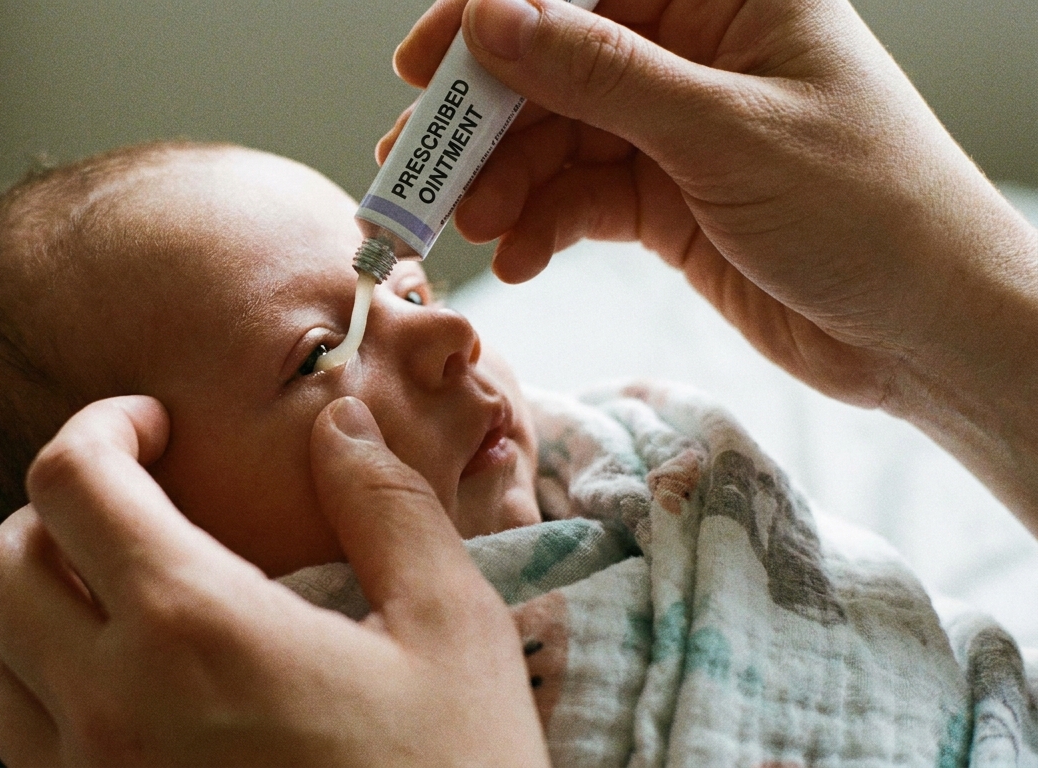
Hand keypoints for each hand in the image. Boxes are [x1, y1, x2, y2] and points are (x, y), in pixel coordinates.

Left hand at [0, 395, 549, 766]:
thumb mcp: (452, 631)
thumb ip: (386, 506)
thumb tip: (336, 420)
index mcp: (195, 628)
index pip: (72, 482)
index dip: (102, 426)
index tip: (154, 427)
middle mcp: (111, 710)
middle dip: (51, 515)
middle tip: (133, 509)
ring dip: (40, 620)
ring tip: (130, 612)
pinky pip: (25, 761)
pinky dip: (52, 707)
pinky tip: (142, 706)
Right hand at [386, 0, 1037, 415]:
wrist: (927, 331)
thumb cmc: (872, 211)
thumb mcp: (726, 135)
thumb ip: (602, 77)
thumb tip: (494, 19)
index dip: (497, 12)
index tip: (428, 65)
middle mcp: (695, 48)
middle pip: (555, 59)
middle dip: (484, 115)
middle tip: (419, 167)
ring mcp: (675, 124)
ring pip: (555, 133)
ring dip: (504, 180)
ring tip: (473, 226)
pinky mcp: (665, 195)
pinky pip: (578, 195)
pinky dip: (541, 224)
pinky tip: (520, 255)